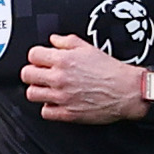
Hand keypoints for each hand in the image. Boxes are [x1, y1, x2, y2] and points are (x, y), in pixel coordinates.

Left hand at [23, 35, 142, 123]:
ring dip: (38, 90)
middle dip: (32, 73)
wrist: (126, 91)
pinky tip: (57, 102)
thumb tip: (53, 40)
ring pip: (32, 94)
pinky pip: (45, 112)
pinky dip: (49, 108)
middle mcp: (59, 78)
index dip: (37, 57)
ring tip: (48, 89)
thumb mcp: (88, 48)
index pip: (32, 55)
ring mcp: (62, 97)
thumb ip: (67, 42)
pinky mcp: (67, 113)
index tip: (42, 61)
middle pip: (26, 75)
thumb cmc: (110, 71)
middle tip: (41, 75)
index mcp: (63, 60)